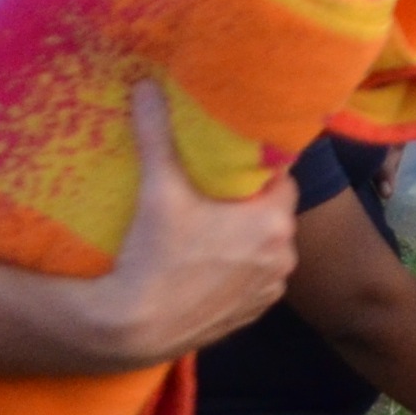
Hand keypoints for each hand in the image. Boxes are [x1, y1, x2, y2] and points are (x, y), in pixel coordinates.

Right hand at [87, 84, 297, 362]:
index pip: (280, 178)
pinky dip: (237, 272)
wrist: (131, 328)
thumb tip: (148, 86)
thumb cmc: (151, 256)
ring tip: (207, 231)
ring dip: (244, 239)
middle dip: (248, 203)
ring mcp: (269, 290)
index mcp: (274, 220)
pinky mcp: (250, 317)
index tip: (232, 163)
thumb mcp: (158, 189)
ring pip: (264, 248)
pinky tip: (207, 266)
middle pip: (272, 213)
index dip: (256, 169)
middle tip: (212, 194)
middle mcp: (284, 255)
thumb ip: (157, 135)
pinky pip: (252, 281)